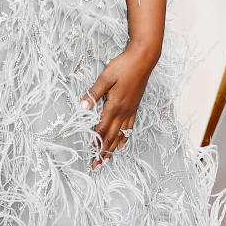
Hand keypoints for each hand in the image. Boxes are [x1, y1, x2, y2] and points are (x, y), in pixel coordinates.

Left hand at [80, 45, 156, 169]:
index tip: (89, 153)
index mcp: (114, 105)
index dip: (95, 142)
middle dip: (103, 152)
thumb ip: (94, 93)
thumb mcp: (106, 77)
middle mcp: (123, 111)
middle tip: (96, 166)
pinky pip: (130, 127)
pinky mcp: (135, 107)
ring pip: (120, 135)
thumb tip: (82, 107)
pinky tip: (122, 144)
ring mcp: (130, 110)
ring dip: (112, 149)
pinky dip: (124, 138)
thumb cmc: (124, 66)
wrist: (143, 59)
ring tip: (106, 160)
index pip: (102, 129)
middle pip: (111, 137)